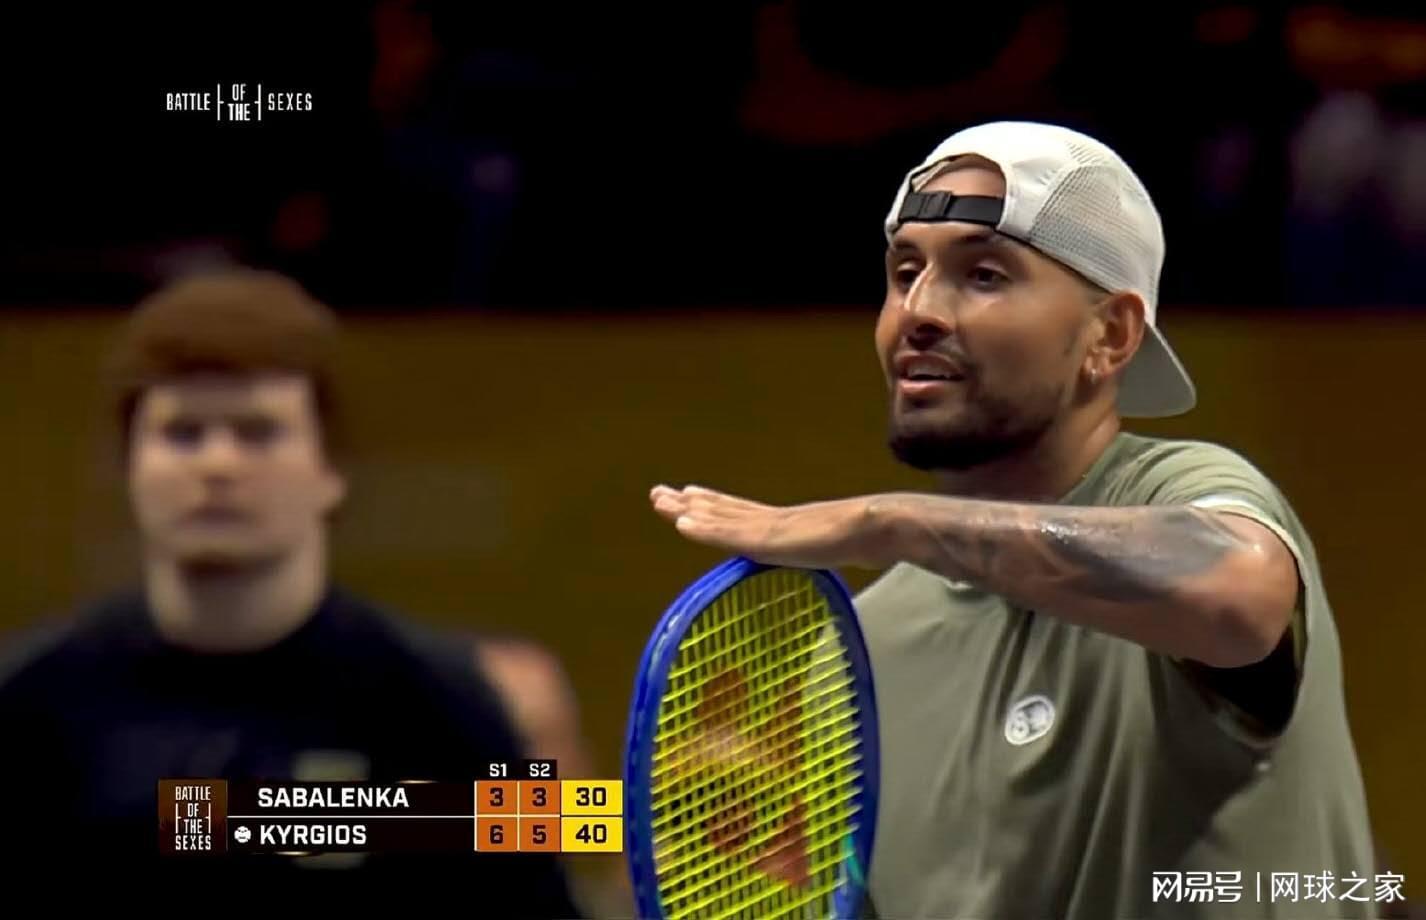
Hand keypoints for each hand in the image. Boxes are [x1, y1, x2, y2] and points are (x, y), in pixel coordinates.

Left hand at [648, 484, 888, 568]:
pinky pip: (729, 536)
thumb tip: (845, 553)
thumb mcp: (839, 547)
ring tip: (660, 499)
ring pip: (719, 517)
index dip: (714, 504)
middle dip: (689, 503)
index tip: (689, 496)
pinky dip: (705, 530)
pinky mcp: (770, 539)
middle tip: (658, 493)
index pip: (741, 511)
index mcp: (786, 522)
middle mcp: (771, 519)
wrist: (878, 528)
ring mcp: (769, 526)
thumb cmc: (868, 538)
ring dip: (687, 510)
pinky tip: (682, 525)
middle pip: (722, 508)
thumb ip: (832, 547)